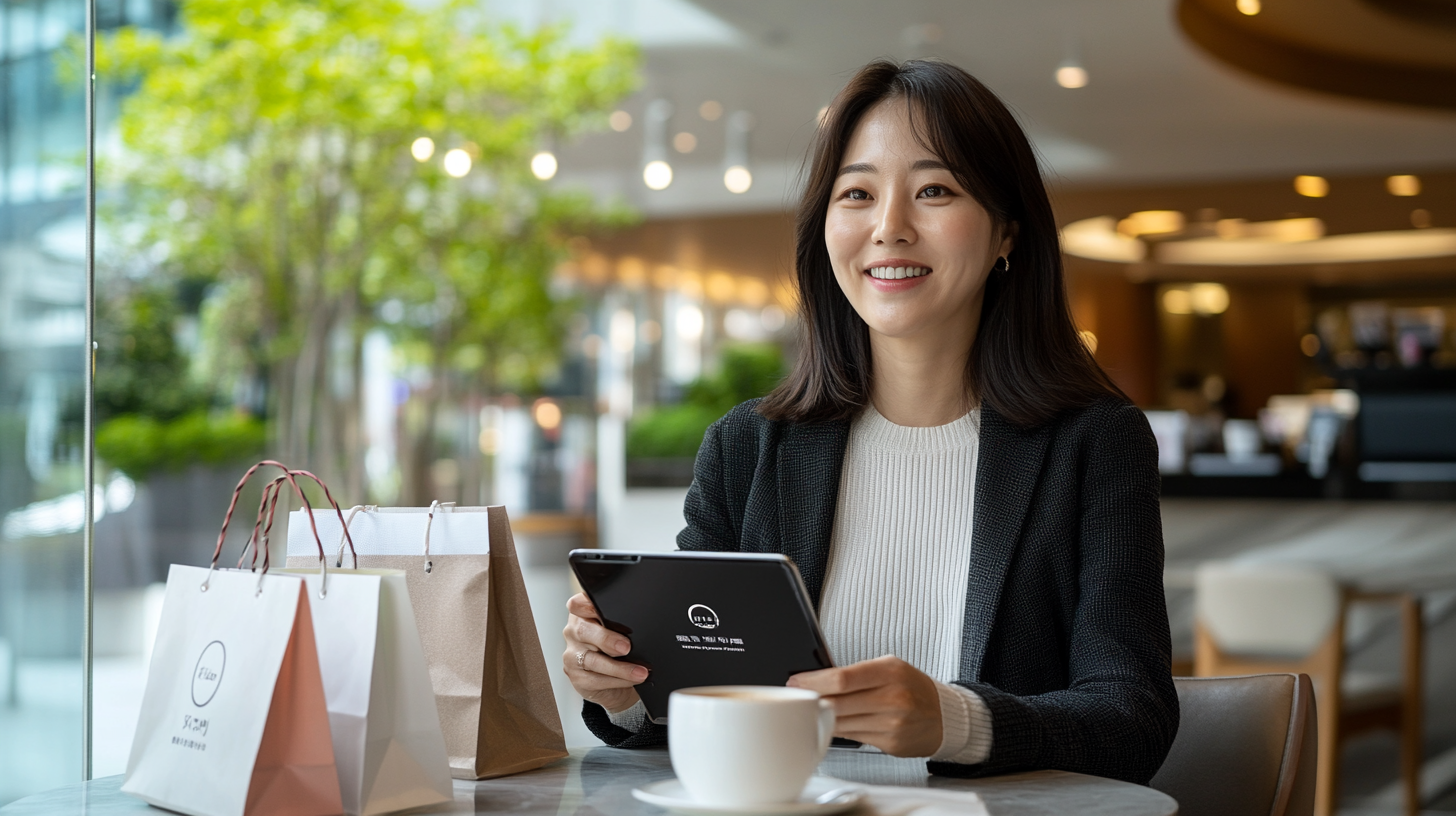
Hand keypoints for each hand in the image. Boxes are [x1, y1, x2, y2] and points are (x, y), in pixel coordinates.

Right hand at [562, 592, 645, 714]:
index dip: (585, 604)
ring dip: (619, 668)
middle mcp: (574, 633)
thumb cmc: (617, 650)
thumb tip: (644, 623)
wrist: (613, 683)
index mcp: (583, 615)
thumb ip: (622, 622)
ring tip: (640, 671)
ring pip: (592, 660)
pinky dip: (618, 681)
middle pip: (583, 631)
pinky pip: (596, 680)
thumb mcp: (621, 630)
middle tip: (627, 647)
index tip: (600, 610)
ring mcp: (572, 656)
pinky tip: (631, 680)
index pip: (578, 604)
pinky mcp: (577, 677)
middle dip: (606, 639)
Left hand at [787, 655, 942, 756]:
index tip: (796, 683)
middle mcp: (893, 698)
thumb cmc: (912, 687)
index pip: (842, 679)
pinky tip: (836, 722)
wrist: (943, 715)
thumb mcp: (889, 667)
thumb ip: (856, 673)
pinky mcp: (890, 744)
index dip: (813, 682)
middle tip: (797, 698)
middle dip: (812, 700)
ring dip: (822, 717)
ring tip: (815, 708)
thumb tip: (817, 681)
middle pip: (837, 702)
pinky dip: (840, 729)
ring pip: (841, 722)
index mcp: (890, 672)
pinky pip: (853, 736)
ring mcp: (892, 724)